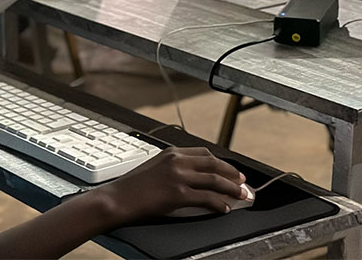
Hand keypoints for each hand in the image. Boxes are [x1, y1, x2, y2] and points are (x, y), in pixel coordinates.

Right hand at [95, 147, 245, 223]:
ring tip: (242, 195)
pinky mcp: (178, 194)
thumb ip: (173, 167)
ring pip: (214, 180)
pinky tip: (224, 208)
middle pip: (214, 164)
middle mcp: (177, 161)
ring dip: (232, 188)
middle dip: (232, 174)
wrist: (117, 198)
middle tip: (244, 182)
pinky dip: (219, 203)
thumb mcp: (154, 167)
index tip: (230, 170)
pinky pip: (206, 198)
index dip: (221, 162)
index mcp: (171, 152)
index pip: (204, 153)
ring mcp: (178, 177)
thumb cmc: (132, 187)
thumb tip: (192, 177)